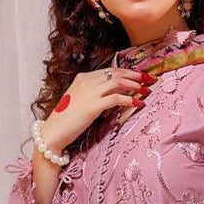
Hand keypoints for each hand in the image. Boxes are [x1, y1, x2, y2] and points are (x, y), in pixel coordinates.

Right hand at [39, 66, 154, 154]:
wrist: (53, 132)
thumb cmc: (66, 119)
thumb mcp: (79, 100)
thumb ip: (93, 94)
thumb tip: (111, 94)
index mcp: (83, 78)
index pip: (110, 71)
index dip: (127, 72)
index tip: (140, 76)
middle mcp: (87, 81)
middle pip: (116, 73)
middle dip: (135, 76)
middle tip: (150, 79)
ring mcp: (90, 92)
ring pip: (118, 82)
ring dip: (135, 85)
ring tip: (147, 90)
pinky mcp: (93, 106)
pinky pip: (116, 98)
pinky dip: (130, 99)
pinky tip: (138, 103)